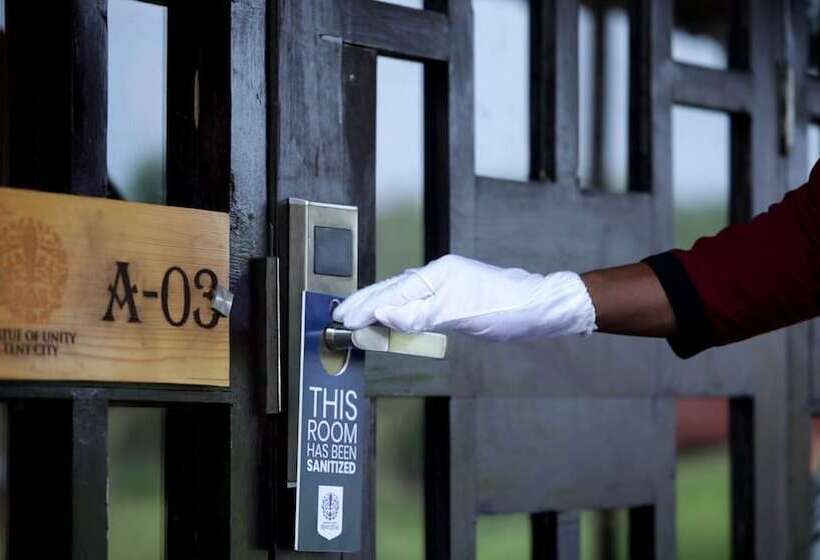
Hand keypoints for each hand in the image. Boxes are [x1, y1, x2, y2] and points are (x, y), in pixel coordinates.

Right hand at [332, 254, 596, 341]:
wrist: (542, 308)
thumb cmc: (508, 308)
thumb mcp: (463, 314)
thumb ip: (420, 315)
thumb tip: (383, 313)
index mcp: (438, 273)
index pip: (392, 292)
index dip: (366, 307)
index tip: (343, 320)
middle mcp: (439, 275)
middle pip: (393, 289)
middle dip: (365, 303)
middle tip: (340, 318)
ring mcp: (447, 285)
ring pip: (403, 295)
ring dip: (379, 307)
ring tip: (357, 318)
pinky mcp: (454, 297)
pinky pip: (416, 303)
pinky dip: (398, 312)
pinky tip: (392, 318)